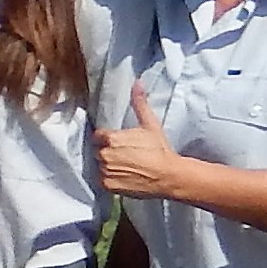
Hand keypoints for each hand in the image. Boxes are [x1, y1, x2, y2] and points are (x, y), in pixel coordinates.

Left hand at [96, 86, 185, 201]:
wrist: (168, 175)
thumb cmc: (160, 149)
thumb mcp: (150, 124)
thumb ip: (140, 103)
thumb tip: (137, 83)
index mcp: (110, 138)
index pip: (98, 136)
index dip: (108, 139)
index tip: (119, 143)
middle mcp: (104, 154)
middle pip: (98, 151)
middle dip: (108, 152)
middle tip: (126, 155)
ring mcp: (105, 171)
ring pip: (100, 166)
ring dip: (109, 166)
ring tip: (126, 166)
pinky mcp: (108, 185)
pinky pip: (103, 180)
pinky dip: (110, 179)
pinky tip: (124, 176)